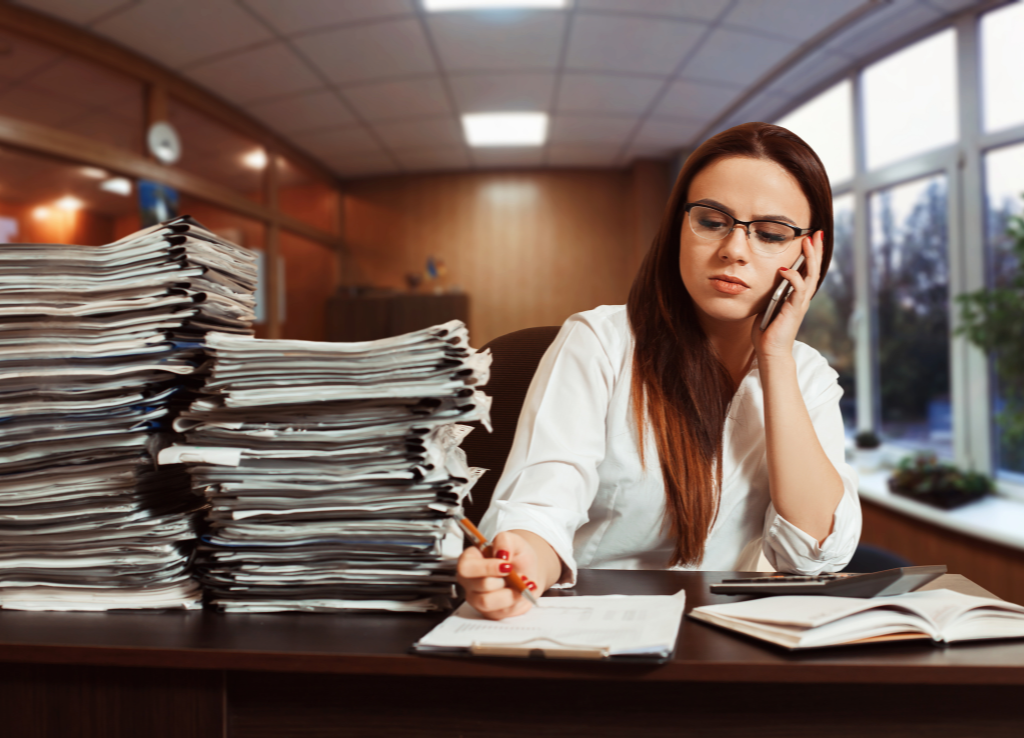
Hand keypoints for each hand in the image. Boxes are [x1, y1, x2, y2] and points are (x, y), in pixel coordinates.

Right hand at [456, 530, 540, 619]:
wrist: (527, 572)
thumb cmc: (515, 556)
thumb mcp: (514, 541)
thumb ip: (505, 541)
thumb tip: (501, 553)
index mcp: (469, 560)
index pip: (466, 567)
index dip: (487, 568)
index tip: (507, 565)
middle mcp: (469, 581)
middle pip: (481, 585)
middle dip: (504, 581)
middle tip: (516, 574)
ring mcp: (476, 598)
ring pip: (487, 602)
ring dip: (510, 593)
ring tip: (520, 584)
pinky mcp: (488, 612)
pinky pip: (499, 612)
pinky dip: (515, 602)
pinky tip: (520, 592)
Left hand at [752, 230, 823, 360]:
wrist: (770, 350)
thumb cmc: (767, 330)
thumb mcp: (767, 305)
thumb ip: (770, 292)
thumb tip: (764, 279)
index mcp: (796, 296)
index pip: (807, 270)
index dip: (810, 254)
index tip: (810, 238)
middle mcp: (802, 298)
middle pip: (814, 269)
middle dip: (816, 250)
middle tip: (816, 233)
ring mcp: (800, 303)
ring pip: (810, 276)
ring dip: (810, 258)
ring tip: (808, 241)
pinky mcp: (794, 310)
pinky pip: (798, 289)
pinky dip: (793, 277)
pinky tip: (785, 269)